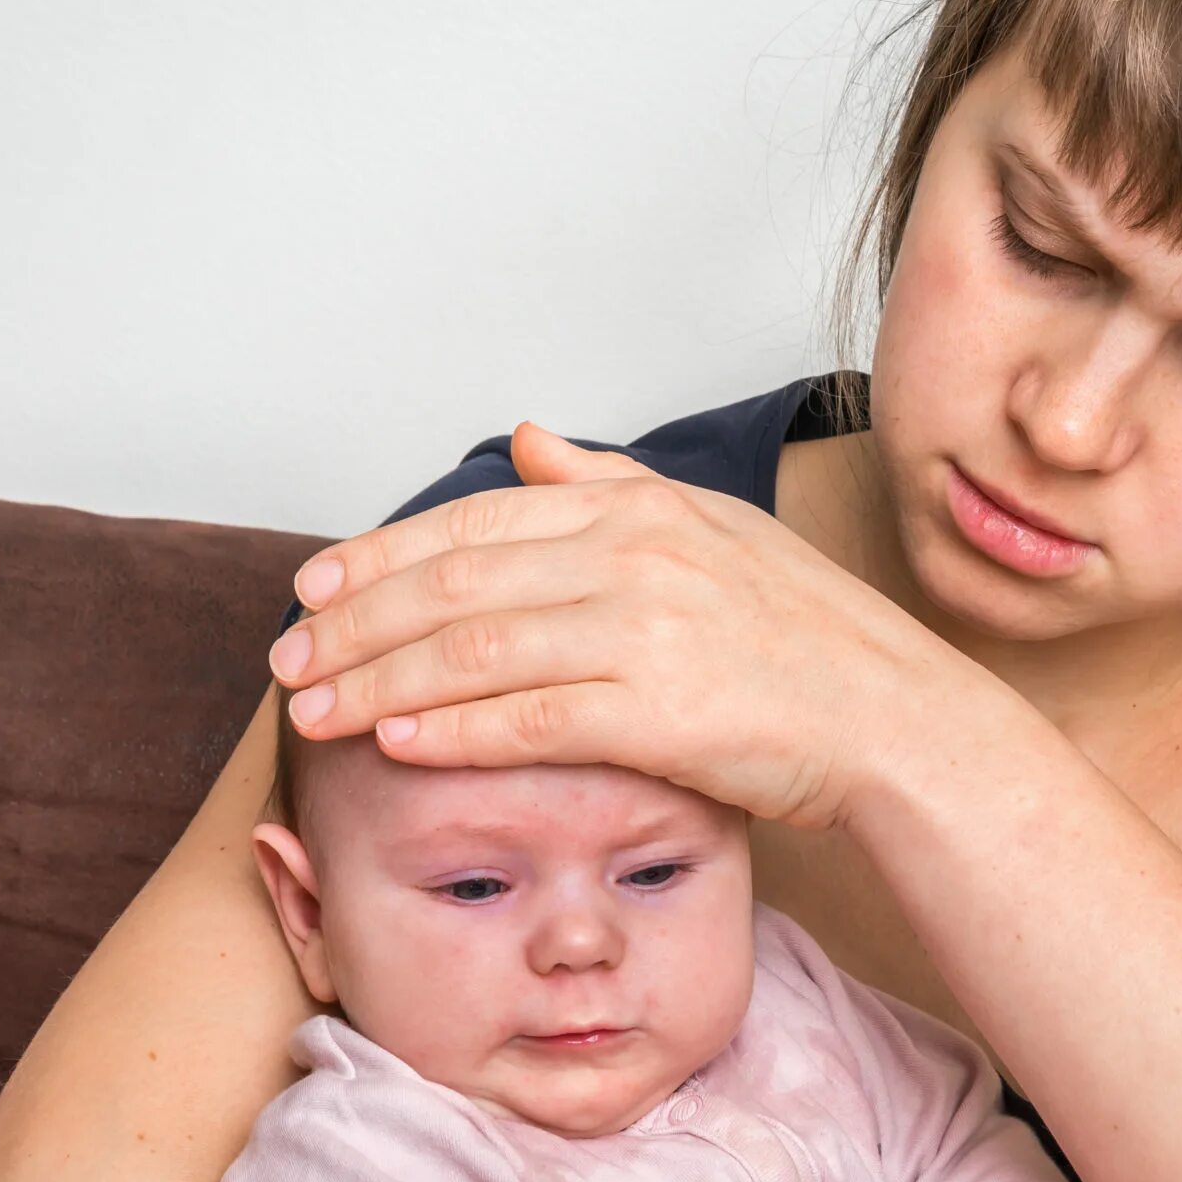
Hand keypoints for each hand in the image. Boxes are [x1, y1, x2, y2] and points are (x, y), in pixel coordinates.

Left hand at [265, 422, 978, 830]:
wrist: (894, 720)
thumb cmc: (805, 639)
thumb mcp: (711, 530)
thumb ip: (608, 482)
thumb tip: (523, 438)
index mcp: (639, 507)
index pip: (477, 519)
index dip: (381, 554)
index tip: (314, 590)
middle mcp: (636, 554)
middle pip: (456, 582)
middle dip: (355, 625)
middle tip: (287, 662)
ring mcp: (648, 629)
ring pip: (474, 650)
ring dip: (378, 683)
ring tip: (313, 712)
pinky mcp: (661, 710)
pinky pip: (527, 719)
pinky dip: (451, 731)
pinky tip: (394, 744)